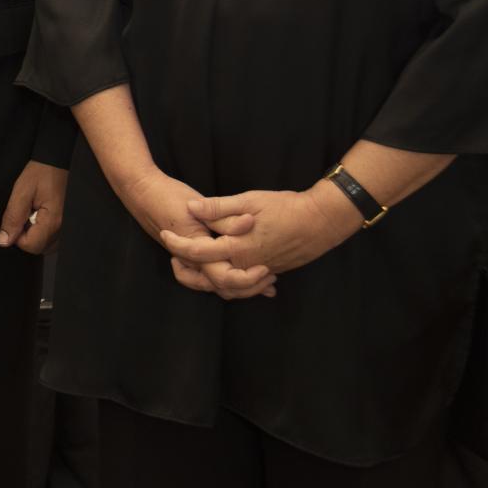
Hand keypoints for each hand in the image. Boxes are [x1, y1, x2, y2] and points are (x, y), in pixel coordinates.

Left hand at [0, 160, 66, 252]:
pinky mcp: (65, 224)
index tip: (15, 218)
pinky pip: (51, 238)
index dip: (16, 236)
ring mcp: (66, 228)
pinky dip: (41, 232)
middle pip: (38, 248)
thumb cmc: (41, 172)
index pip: (30, 246)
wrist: (56, 161)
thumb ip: (12, 217)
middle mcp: (63, 229)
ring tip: (31, 213)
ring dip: (33, 234)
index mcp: (53, 221)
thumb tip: (4, 241)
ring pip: (45, 245)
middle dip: (25, 236)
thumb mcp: (21, 191)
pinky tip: (37, 216)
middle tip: (23, 214)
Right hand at [120, 169, 275, 300]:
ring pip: (216, 285)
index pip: (224, 279)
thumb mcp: (196, 206)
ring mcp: (190, 260)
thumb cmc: (168, 197)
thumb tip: (249, 223)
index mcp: (194, 252)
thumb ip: (222, 218)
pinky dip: (230, 273)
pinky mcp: (190, 254)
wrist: (141, 191)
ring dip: (241, 285)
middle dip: (248, 289)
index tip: (265, 268)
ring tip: (265, 281)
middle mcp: (192, 262)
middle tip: (270, 279)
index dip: (247, 279)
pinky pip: (212, 272)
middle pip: (222, 289)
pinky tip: (247, 267)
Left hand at [165, 184, 356, 277]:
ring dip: (207, 279)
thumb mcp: (250, 201)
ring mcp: (260, 271)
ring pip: (227, 287)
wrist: (322, 222)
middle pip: (208, 279)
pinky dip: (229, 280)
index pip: (198, 252)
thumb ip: (219, 208)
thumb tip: (191, 207)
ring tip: (192, 263)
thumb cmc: (286, 207)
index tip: (165, 233)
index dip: (177, 243)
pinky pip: (244, 284)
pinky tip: (221, 267)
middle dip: (187, 272)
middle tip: (174, 256)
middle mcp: (247, 265)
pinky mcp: (270, 271)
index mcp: (238, 247)